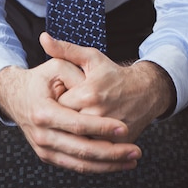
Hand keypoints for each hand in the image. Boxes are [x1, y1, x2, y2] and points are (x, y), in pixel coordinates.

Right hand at [0, 55, 141, 172]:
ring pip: (80, 164)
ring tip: (132, 160)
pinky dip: (97, 167)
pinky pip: (75, 166)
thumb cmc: (40, 79)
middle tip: (135, 151)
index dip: (101, 127)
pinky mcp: (49, 156)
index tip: (123, 128)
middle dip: (111, 153)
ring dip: (108, 165)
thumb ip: (77, 74)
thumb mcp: (58, 66)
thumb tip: (94, 88)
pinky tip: (116, 163)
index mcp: (44, 112)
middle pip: (81, 150)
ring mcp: (44, 149)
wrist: (16, 96)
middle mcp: (42, 135)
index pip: (77, 124)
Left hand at [40, 32, 175, 141]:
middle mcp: (97, 114)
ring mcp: (108, 131)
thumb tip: (43, 38)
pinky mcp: (116, 144)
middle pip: (66, 125)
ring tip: (73, 123)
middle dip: (62, 120)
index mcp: (88, 93)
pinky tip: (84, 135)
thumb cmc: (113, 74)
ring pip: (78, 140)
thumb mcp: (90, 57)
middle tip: (64, 111)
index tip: (57, 97)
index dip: (55, 102)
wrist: (144, 91)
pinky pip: (94, 150)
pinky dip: (87, 146)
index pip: (58, 105)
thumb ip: (65, 49)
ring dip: (73, 135)